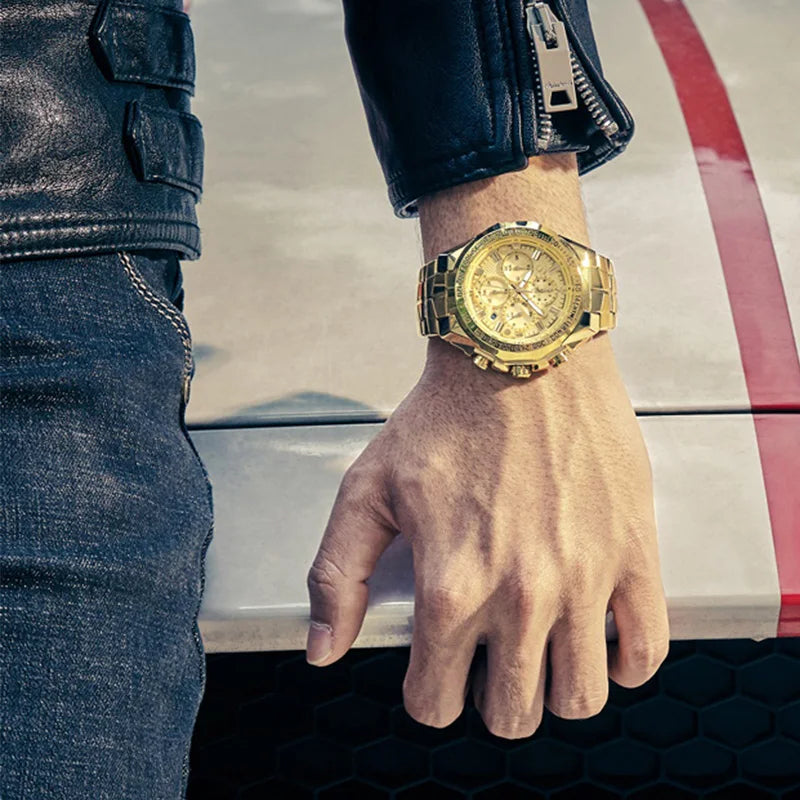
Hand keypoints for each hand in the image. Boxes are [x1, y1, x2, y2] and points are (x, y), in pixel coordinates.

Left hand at [306, 154, 668, 737]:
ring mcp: (584, 578)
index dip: (428, 694)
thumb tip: (324, 651)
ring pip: (578, 700)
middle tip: (490, 664)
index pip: (434, 702)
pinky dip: (623, 663)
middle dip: (492, 701)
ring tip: (543, 653)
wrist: (519, 358)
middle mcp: (520, 596)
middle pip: (512, 715)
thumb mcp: (366, 488)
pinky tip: (598, 639)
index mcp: (449, 587)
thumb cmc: (442, 419)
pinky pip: (646, 651)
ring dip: (554, 691)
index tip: (435, 671)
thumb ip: (336, 574)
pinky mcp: (634, 553)